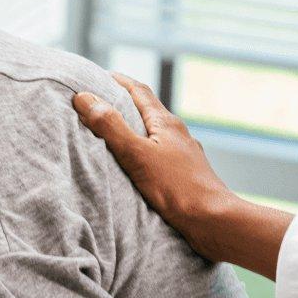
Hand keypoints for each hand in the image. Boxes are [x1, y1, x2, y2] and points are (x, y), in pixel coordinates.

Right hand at [72, 74, 236, 260]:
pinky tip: (138, 165)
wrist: (213, 220)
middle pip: (147, 110)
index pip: (139, 91)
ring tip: (113, 134)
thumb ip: (111, 126)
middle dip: (123, 104)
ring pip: (155, 133)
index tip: (97, 77)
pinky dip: (144, 151)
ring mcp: (184, 154)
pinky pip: (160, 154)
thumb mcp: (136, 154)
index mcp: (165, 122)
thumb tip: (84, 97)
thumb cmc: (176, 187)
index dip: (117, 81)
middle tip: (99, 103)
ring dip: (134, 129)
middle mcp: (177, 133)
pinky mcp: (186, 173)